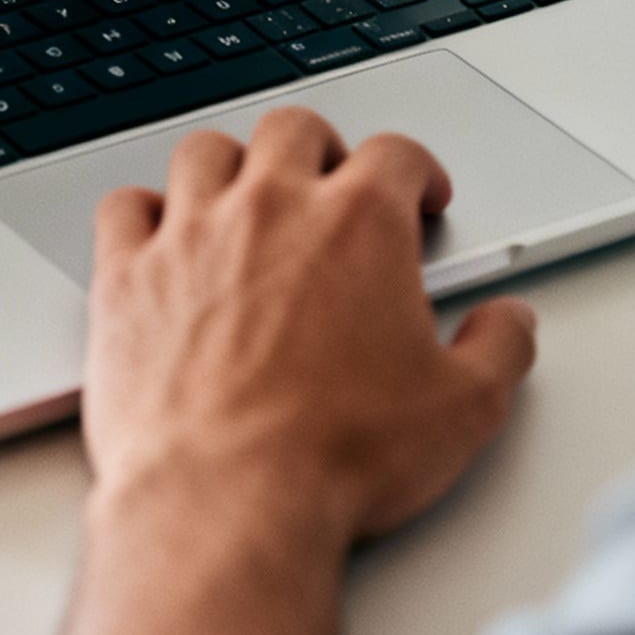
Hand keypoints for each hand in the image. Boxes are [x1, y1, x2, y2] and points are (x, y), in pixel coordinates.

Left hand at [85, 107, 538, 549]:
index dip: (416, 171)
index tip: (418, 196)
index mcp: (359, 223)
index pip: (396, 154)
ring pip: (205, 152)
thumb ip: (498, 351)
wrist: (226, 505)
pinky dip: (143, 211)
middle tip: (330, 189)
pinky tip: (158, 236)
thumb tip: (510, 324)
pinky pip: (124, 207)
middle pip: (294, 130)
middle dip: (321, 150)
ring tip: (244, 200)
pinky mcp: (127, 277)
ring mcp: (191, 235)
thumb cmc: (335, 456)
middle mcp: (272, 208)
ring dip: (230, 166)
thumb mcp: (461, 411)